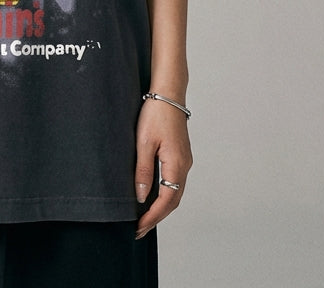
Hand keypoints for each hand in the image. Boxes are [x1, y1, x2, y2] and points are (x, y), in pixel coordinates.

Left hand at [134, 98, 192, 238]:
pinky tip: (153, 196)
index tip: (139, 227)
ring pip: (175, 191)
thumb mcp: (143, 142)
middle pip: (173, 200)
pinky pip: (174, 181)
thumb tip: (141, 197)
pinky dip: (165, 194)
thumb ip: (143, 171)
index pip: (167, 200)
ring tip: (144, 217)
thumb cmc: (155, 114)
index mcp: (176, 164)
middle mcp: (184, 165)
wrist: (168, 93)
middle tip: (140, 229)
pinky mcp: (180, 154)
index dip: (153, 217)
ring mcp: (184, 160)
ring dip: (161, 207)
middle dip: (157, 216)